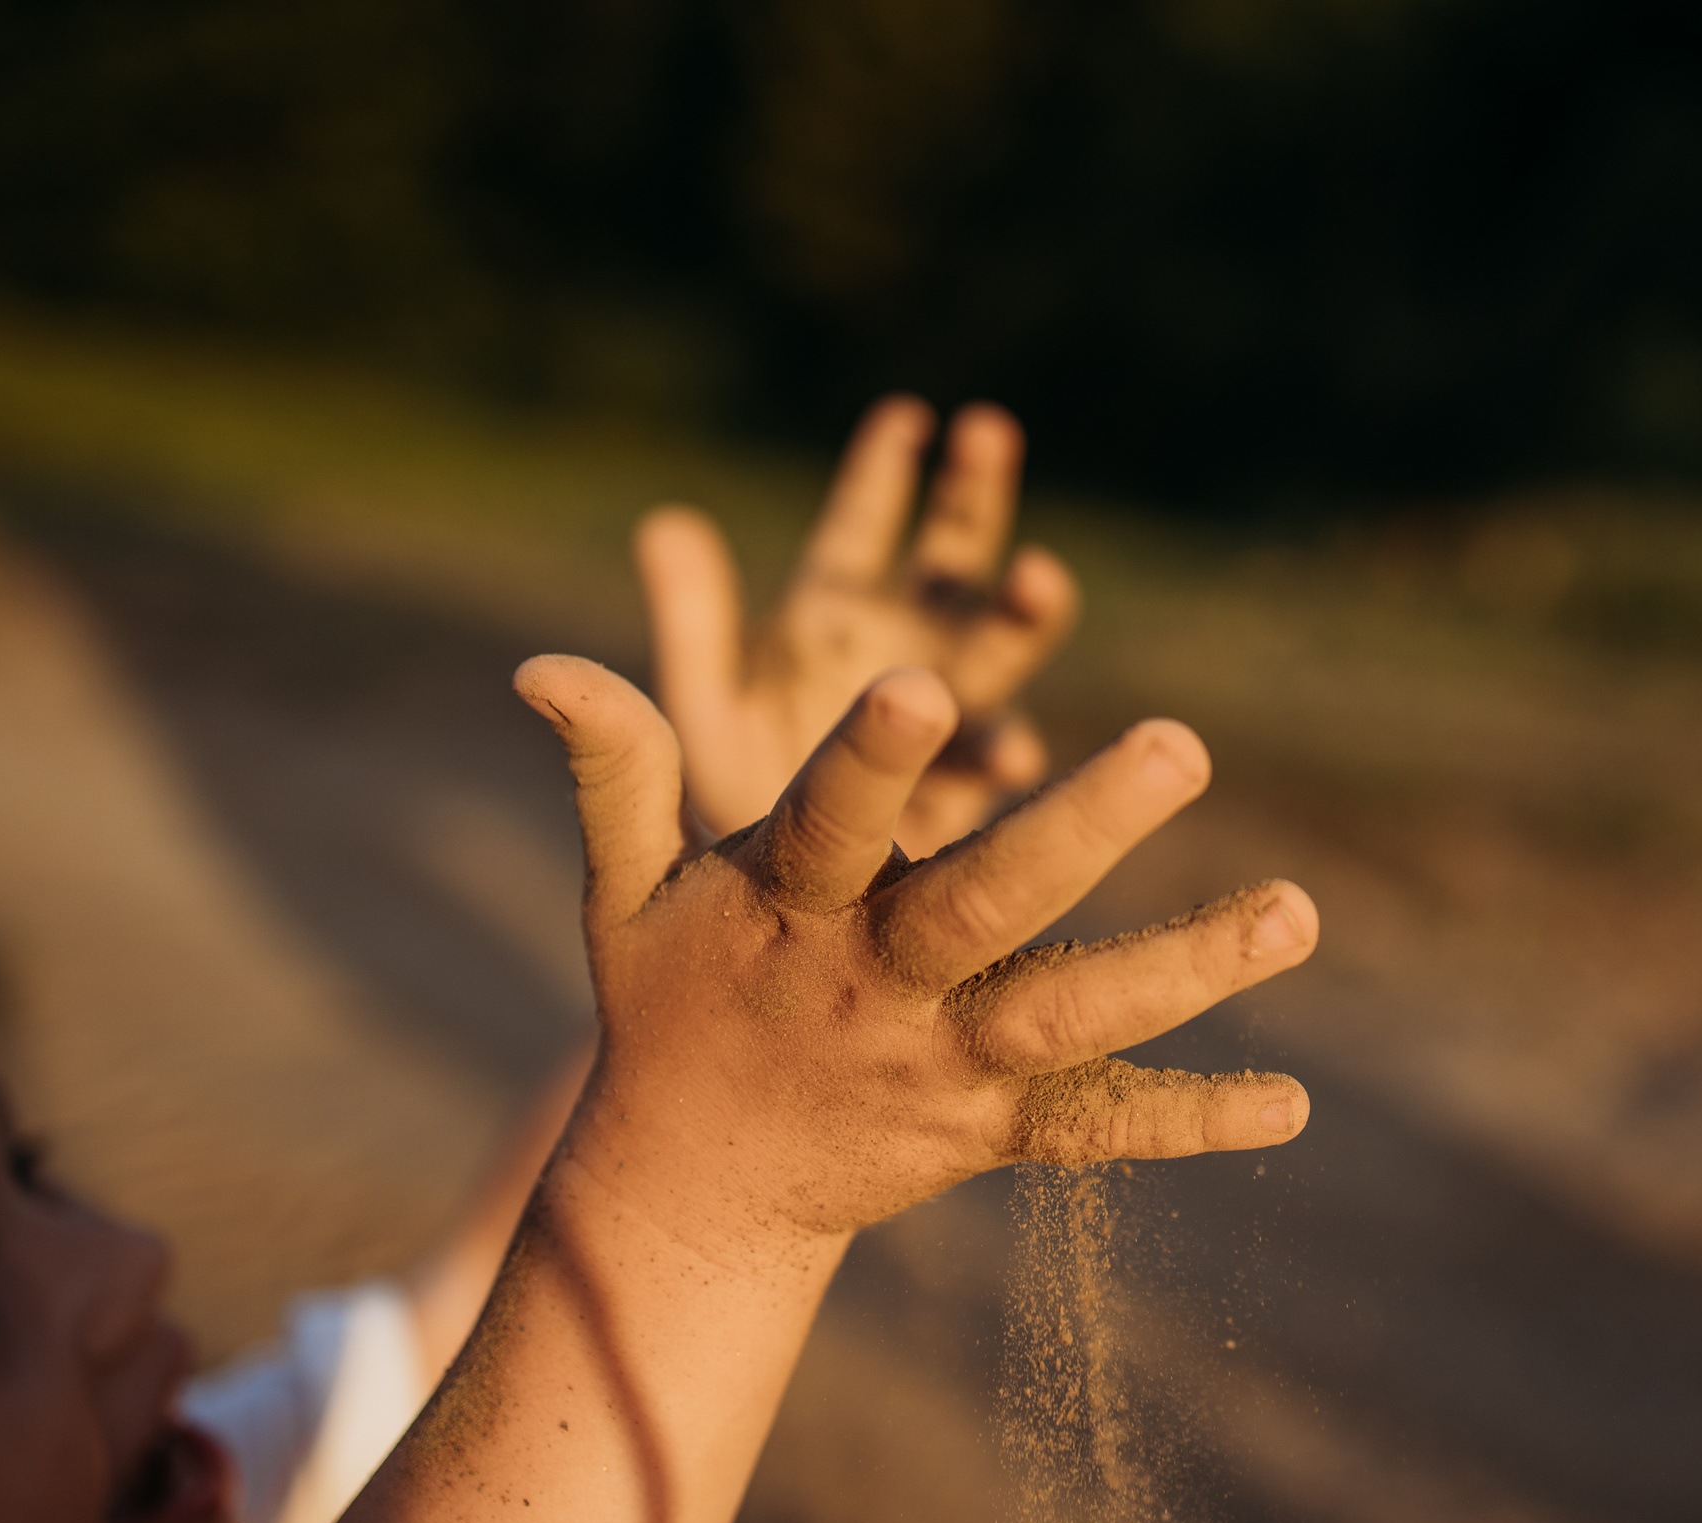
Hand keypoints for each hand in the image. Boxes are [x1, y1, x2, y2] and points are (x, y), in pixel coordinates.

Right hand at [514, 656, 1316, 1241]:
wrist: (694, 1188)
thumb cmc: (671, 998)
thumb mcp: (626, 888)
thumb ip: (616, 769)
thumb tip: (539, 662)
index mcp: (786, 909)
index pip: (829, 822)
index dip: (871, 760)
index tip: (920, 684)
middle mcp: (874, 986)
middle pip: (985, 905)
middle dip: (1081, 831)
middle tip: (1182, 743)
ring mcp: (941, 1064)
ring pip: (1069, 1016)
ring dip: (1183, 968)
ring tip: (1298, 910)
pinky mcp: (991, 1128)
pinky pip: (1096, 1130)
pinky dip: (1189, 1119)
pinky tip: (1290, 1101)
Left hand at [637, 396, 1079, 857]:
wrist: (766, 927)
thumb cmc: (723, 807)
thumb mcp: (706, 710)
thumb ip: (694, 623)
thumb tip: (664, 520)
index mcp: (829, 622)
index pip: (858, 528)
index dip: (881, 472)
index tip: (907, 415)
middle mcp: (898, 653)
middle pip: (948, 560)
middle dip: (971, 498)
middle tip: (988, 434)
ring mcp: (942, 720)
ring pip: (994, 647)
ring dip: (1019, 608)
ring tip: (1037, 575)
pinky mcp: (966, 793)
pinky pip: (992, 762)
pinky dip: (1003, 750)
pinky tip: (1011, 755)